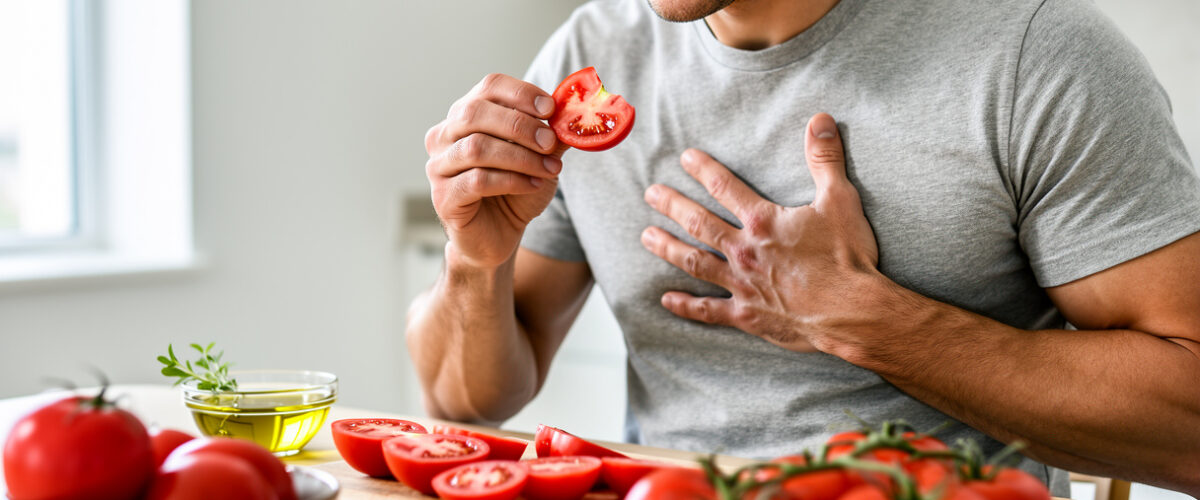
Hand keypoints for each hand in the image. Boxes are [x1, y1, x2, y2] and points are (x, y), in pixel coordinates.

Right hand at [425, 73, 568, 268]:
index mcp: (466, 115)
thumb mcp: (540, 157)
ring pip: (476, 148)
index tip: (551, 109)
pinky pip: (476, 180)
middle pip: (476, 113)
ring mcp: (438, 166)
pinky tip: (533, 185)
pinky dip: (511, 180)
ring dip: (520, 157)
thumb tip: (573, 112)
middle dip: (520, 126)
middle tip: (551, 143)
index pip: (489, 86)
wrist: (499, 236)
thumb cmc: (515, 191)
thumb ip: (551, 134)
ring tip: (550, 170)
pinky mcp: (443, 196)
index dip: (521, 93)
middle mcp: (444, 136)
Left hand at [640, 113, 881, 352]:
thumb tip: (820, 119)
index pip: (725, 188)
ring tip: (646, 237)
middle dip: (673, 206)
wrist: (851, 313)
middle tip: (650, 194)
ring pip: (695, 262)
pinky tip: (666, 299)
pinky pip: (708, 310)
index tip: (685, 158)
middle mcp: (744, 251)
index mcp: (763, 222)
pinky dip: (686, 305)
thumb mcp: (840, 200)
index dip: (704, 169)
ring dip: (668, 248)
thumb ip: (825, 158)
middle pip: (699, 223)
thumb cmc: (846, 257)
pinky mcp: (746, 315)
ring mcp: (741, 284)